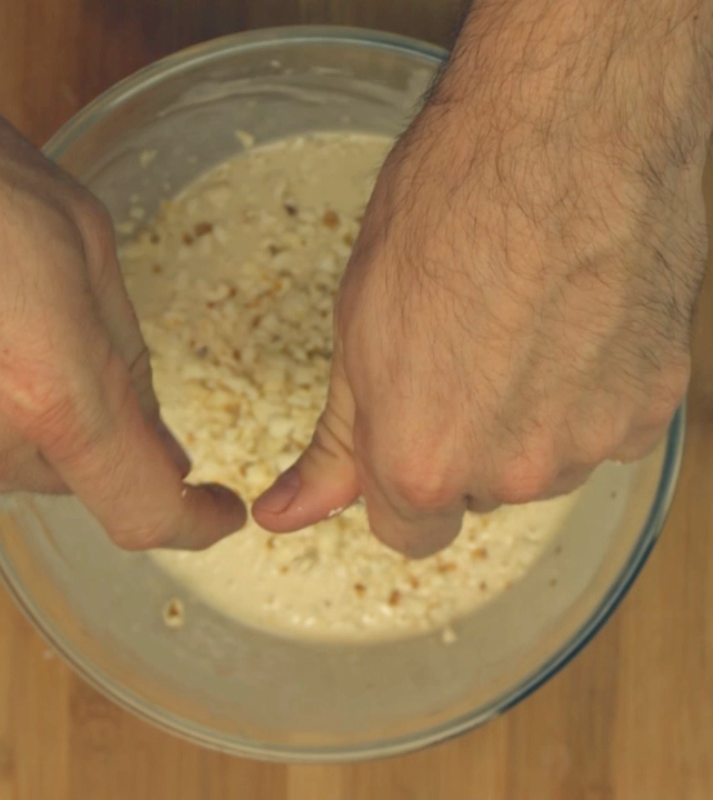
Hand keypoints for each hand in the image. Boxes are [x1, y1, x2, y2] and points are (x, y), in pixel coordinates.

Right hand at [0, 71, 244, 548]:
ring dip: (44, 427)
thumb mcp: (86, 247)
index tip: (217, 511)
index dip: (192, 521)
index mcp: (53, 393)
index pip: (144, 507)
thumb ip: (128, 358)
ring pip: (21, 468)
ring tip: (21, 339)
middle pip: (84, 483)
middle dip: (108, 442)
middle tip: (100, 374)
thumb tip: (154, 436)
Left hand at [254, 0, 709, 556]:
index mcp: (423, 461)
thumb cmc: (444, 213)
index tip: (407, 447)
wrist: (561, 128)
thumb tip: (282, 517)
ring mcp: (591, 440)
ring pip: (543, 463)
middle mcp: (513, 472)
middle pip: (476, 495)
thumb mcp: (357, 333)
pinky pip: (603, 429)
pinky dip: (586, 393)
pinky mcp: (653, 404)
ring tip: (523, 328)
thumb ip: (333, 444)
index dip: (401, 489)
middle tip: (463, 354)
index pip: (407, 535)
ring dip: (529, 420)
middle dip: (462, 445)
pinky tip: (575, 325)